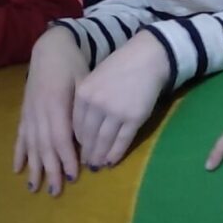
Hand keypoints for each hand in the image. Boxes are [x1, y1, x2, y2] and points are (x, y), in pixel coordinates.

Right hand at [15, 27, 87, 194]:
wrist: (50, 48)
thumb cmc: (73, 65)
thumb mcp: (84, 82)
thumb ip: (82, 109)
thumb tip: (86, 138)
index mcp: (55, 105)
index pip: (61, 138)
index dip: (67, 158)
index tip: (75, 176)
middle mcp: (39, 112)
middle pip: (44, 147)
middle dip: (51, 171)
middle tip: (56, 192)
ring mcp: (29, 113)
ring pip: (31, 145)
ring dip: (33, 167)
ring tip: (34, 188)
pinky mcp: (24, 112)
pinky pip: (20, 136)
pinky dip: (18, 153)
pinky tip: (16, 169)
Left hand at [72, 31, 169, 171]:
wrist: (146, 58)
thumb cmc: (119, 66)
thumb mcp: (95, 79)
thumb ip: (87, 101)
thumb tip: (83, 129)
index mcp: (84, 93)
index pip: (76, 124)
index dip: (78, 140)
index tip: (79, 149)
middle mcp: (97, 104)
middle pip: (88, 135)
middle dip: (87, 152)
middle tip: (87, 163)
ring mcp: (116, 112)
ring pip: (104, 141)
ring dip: (100, 156)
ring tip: (98, 165)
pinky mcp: (134, 118)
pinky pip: (122, 140)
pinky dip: (116, 153)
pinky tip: (112, 161)